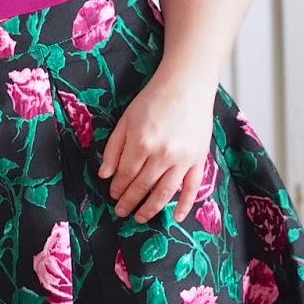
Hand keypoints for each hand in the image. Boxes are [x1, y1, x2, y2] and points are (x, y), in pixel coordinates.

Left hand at [96, 72, 213, 224]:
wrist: (187, 85)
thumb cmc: (154, 99)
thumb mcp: (126, 120)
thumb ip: (114, 148)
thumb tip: (104, 174)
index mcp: (141, 143)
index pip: (126, 174)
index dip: (118, 188)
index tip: (113, 195)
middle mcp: (162, 154)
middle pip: (142, 186)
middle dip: (129, 202)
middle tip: (121, 212)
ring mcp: (182, 159)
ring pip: (164, 192)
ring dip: (150, 209)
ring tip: (140, 218)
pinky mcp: (198, 159)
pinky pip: (192, 188)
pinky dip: (185, 205)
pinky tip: (177, 218)